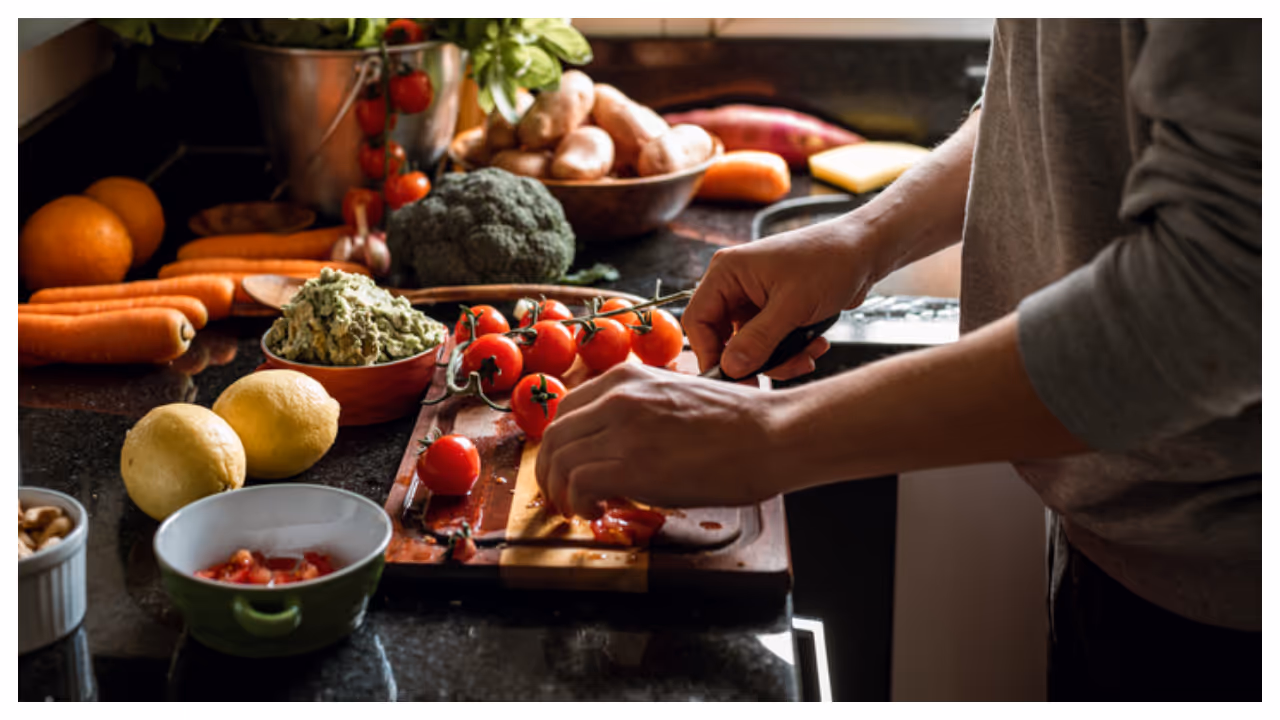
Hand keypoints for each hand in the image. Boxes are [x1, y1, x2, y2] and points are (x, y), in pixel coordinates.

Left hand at [535, 363, 786, 518]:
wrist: (771, 434)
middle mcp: (618, 396)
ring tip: (580, 508)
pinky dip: (578, 502)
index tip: (568, 465)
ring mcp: (623, 429)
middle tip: (563, 495)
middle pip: (554, 436)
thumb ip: (640, 408)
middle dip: (551, 471)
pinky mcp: (632, 464)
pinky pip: (578, 484)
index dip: (561, 444)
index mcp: (627, 377)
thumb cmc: (738, 421)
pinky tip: (597, 511)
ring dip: (561, 491)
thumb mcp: (676, 396)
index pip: (566, 409)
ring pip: (559, 460)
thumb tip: (619, 440)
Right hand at [683, 217, 884, 379]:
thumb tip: (730, 368)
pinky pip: (770, 342)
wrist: (866, 250)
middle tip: (774, 375)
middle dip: (753, 360)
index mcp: (728, 272)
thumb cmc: (830, 260)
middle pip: (724, 337)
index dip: (710, 353)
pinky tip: (815, 345)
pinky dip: (790, 350)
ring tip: (807, 355)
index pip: (698, 320)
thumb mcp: (793, 306)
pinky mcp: (774, 309)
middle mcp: (736, 284)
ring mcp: (755, 297)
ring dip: (778, 358)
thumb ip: (758, 340)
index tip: (731, 378)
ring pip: (750, 345)